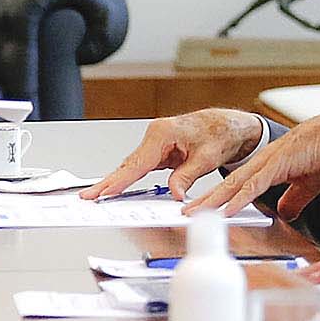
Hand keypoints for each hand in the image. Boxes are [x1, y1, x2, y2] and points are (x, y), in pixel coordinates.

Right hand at [85, 109, 264, 200]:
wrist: (230, 124)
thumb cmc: (220, 133)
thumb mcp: (206, 159)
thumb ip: (186, 176)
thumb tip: (174, 194)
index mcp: (163, 133)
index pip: (137, 163)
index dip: (120, 180)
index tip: (105, 191)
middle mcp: (155, 135)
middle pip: (128, 164)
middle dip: (108, 182)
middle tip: (89, 196)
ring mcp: (156, 142)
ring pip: (132, 165)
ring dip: (116, 181)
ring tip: (99, 194)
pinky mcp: (160, 149)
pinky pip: (141, 165)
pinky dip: (129, 177)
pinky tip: (117, 187)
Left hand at [183, 113, 319, 220]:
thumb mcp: (305, 184)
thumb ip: (293, 199)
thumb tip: (286, 214)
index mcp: (265, 166)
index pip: (234, 185)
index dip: (216, 198)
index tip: (202, 209)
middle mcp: (260, 163)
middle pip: (225, 185)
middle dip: (204, 200)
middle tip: (184, 212)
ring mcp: (266, 164)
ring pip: (233, 185)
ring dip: (213, 201)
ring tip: (194, 212)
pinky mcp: (277, 166)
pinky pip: (253, 186)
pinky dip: (238, 199)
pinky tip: (226, 210)